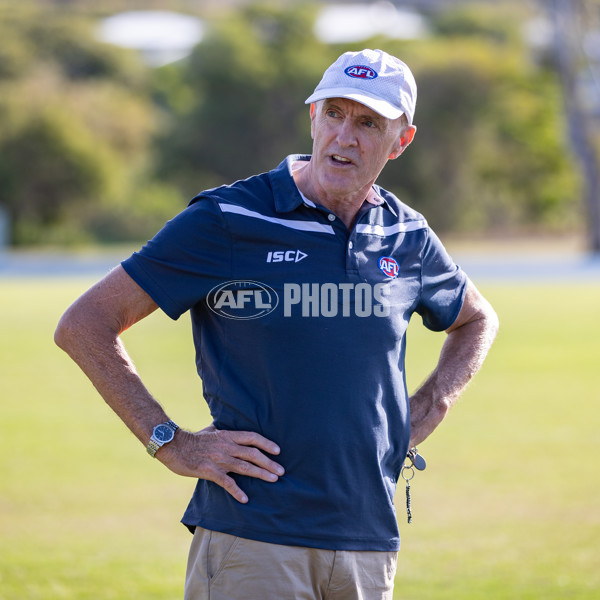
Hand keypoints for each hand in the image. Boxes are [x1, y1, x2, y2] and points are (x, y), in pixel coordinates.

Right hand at [157, 424, 284, 502]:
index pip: (252, 437)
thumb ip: (222, 429)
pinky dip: (237, 491)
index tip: (278, 451)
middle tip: (282, 471)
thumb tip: (226, 425)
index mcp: (228, 435)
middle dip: (269, 463)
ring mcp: (219, 459)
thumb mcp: (210, 430)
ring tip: (274, 480)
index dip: (266, 444)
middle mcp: (226, 446)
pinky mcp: (209, 471)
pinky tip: (245, 499)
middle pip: (253, 454)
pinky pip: (227, 483)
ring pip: (245, 467)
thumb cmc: (192, 439)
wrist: (173, 446)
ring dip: (261, 474)